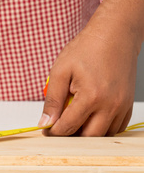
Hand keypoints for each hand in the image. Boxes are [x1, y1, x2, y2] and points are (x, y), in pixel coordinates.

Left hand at [40, 0, 143, 135]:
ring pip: (104, 135)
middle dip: (71, 135)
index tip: (46, 130)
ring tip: (73, 118)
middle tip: (58, 125)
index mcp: (91, 97)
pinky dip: (102, 127)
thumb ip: (52, 99)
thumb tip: (46, 121)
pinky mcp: (128, 104)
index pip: (69, 126)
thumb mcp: (60, 71)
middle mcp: (111, 105)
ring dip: (88, 133)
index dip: (54, 131)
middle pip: (89, 137)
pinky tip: (89, 115)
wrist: (114, 35)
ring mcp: (122, 106)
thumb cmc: (87, 49)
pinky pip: (116, 127)